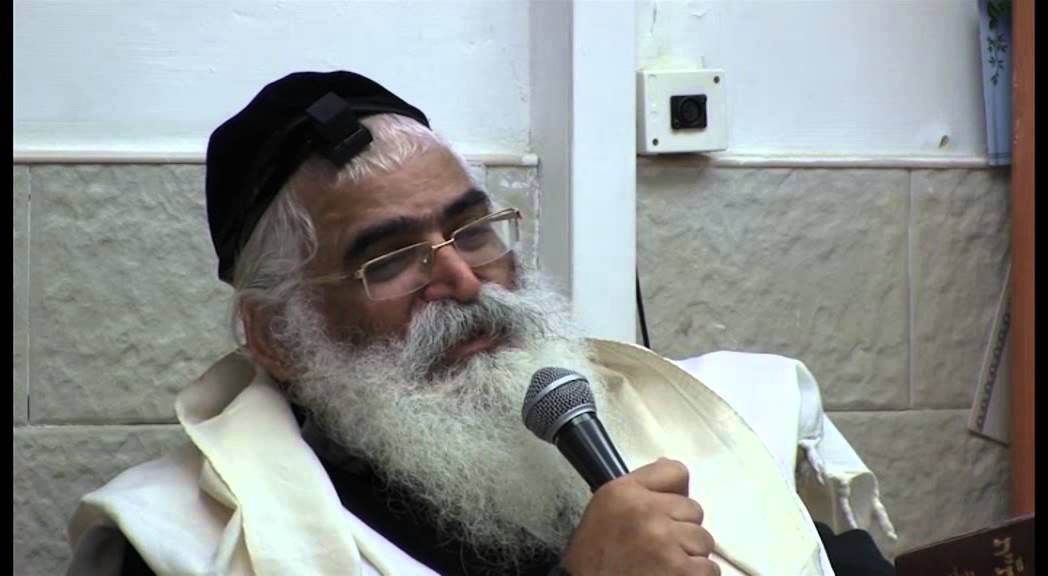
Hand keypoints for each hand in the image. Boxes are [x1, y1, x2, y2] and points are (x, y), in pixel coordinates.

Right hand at [560, 458, 718, 575]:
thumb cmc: (596, 557)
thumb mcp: (607, 510)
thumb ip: (641, 488)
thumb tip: (675, 472)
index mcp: (624, 492)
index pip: (676, 472)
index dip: (673, 496)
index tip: (663, 514)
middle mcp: (646, 511)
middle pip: (694, 509)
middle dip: (681, 529)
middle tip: (657, 548)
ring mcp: (665, 540)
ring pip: (703, 540)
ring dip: (690, 555)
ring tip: (663, 565)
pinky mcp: (680, 570)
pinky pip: (709, 569)